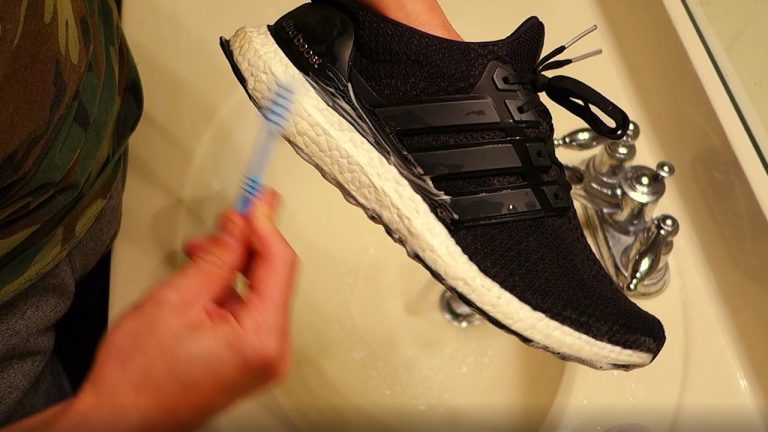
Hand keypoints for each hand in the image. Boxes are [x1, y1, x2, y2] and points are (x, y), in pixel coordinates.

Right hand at [66, 189, 296, 430]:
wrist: (119, 419)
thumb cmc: (137, 377)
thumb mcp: (175, 298)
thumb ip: (216, 255)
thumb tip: (240, 224)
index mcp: (261, 338)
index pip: (279, 264)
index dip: (265, 225)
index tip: (259, 199)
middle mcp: (271, 352)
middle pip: (273, 277)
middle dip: (245, 245)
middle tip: (225, 221)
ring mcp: (262, 359)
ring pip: (259, 292)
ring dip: (232, 266)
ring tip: (197, 255)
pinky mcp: (249, 360)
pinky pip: (249, 311)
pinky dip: (229, 290)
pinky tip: (203, 281)